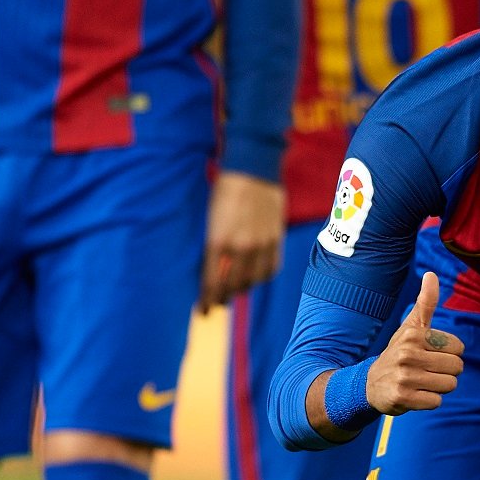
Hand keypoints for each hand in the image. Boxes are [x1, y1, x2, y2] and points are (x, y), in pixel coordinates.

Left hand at [199, 171, 284, 312]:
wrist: (253, 169)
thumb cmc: (225, 190)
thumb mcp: (212, 220)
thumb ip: (214, 246)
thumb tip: (215, 269)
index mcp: (217, 240)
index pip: (211, 281)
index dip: (207, 299)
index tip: (203, 311)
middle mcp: (240, 246)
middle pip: (232, 285)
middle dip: (224, 297)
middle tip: (218, 302)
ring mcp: (261, 244)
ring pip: (253, 279)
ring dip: (244, 288)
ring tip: (237, 288)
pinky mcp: (276, 238)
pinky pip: (271, 267)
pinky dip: (262, 276)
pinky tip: (256, 276)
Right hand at [366, 272, 464, 415]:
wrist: (369, 384)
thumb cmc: (398, 352)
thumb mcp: (411, 327)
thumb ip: (425, 302)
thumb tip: (431, 274)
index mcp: (413, 334)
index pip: (458, 347)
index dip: (449, 353)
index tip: (431, 354)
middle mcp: (407, 354)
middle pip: (457, 367)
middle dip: (447, 372)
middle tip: (427, 370)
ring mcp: (404, 377)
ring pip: (449, 385)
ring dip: (440, 387)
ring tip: (422, 382)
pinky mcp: (402, 397)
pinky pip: (437, 402)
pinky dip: (430, 401)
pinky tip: (415, 394)